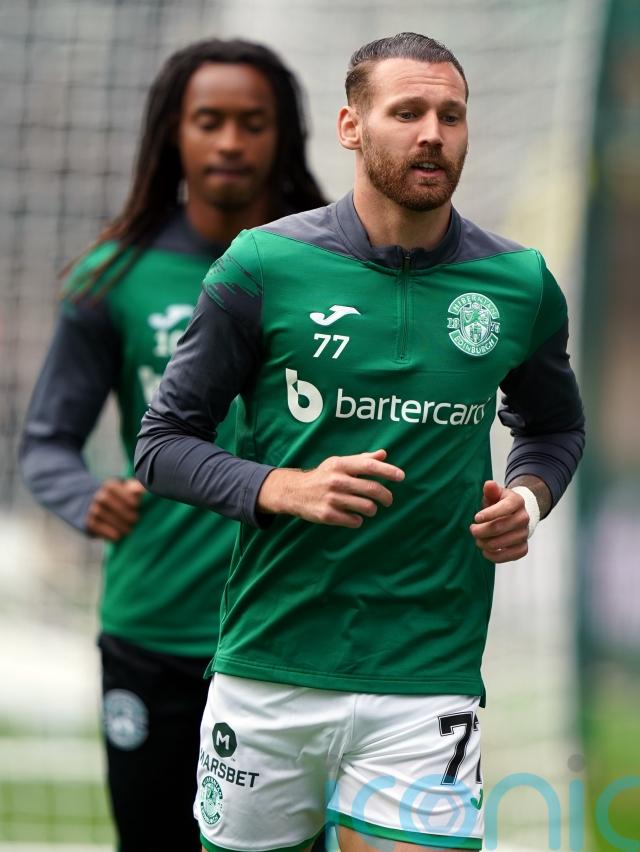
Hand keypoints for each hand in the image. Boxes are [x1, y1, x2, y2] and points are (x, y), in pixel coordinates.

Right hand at [86, 477, 144, 540]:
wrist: (110, 513)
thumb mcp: (132, 493)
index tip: (136, 504)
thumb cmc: (127, 501)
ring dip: (115, 523)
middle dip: (121, 510)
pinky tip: (117, 537)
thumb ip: (137, 490)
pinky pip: (94, 526)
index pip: (112, 487)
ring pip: (99, 513)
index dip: (124, 495)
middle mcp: (98, 496)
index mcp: (109, 486)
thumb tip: (140, 490)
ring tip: (129, 530)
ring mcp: (92, 509)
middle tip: (136, 519)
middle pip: (105, 500)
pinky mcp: (89, 522)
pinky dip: (105, 532)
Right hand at [257, 449, 404, 528]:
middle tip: (389, 500)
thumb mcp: (338, 463)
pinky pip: (354, 520)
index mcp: (340, 465)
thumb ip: (361, 459)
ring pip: (366, 507)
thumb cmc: (322, 476)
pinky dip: (358, 520)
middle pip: (372, 489)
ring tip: (370, 509)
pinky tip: (354, 516)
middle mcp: (336, 480)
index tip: (401, 476)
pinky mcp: (327, 515)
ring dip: (372, 510)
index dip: (388, 471)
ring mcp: (332, 498)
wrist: (294, 492)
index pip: (369, 466)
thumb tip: (384, 454)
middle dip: (386, 496)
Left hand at [469, 480, 530, 562]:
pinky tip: (486, 552)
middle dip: (481, 531)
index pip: (504, 508)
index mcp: (517, 501)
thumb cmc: (499, 503)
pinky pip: (512, 555)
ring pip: (504, 542)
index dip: (489, 514)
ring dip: (486, 544)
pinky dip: (497, 557)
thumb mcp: (495, 494)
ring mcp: (525, 533)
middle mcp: (524, 518)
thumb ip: (491, 490)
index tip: (475, 518)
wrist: (514, 515)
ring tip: (478, 540)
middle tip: (473, 530)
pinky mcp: (523, 547)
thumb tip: (489, 484)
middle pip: (500, 527)